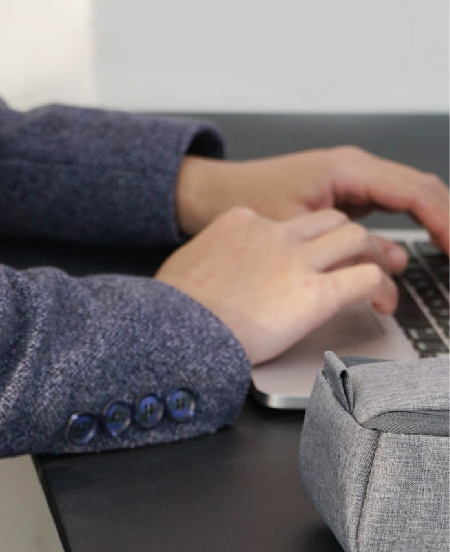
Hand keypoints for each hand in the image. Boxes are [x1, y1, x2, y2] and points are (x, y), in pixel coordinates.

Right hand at [156, 207, 399, 365]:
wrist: (172, 331)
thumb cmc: (169, 311)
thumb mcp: (182, 268)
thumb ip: (206, 262)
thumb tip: (204, 278)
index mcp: (238, 224)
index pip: (283, 221)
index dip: (299, 239)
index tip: (302, 257)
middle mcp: (273, 234)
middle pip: (328, 219)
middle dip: (346, 237)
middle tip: (354, 257)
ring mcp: (297, 261)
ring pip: (357, 237)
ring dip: (373, 254)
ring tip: (380, 273)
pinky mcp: (316, 293)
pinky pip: (366, 278)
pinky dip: (382, 287)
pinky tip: (382, 301)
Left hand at [176, 148, 448, 253]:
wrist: (210, 193)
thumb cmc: (242, 202)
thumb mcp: (292, 230)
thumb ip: (343, 247)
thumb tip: (393, 262)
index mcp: (346, 169)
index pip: (414, 193)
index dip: (443, 221)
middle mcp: (355, 167)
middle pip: (422, 190)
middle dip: (448, 220)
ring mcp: (352, 178)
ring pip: (410, 196)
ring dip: (435, 220)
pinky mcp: (345, 192)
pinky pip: (391, 203)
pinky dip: (411, 222)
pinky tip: (421, 247)